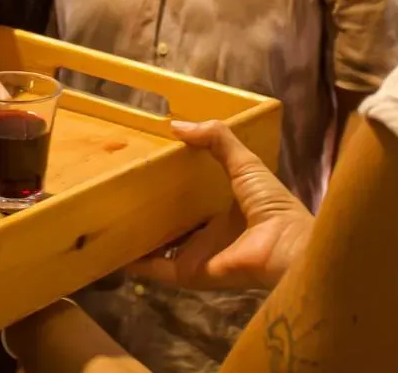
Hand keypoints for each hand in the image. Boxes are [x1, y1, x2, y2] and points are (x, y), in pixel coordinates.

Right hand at [127, 119, 311, 290]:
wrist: (283, 247)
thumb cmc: (270, 204)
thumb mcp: (244, 162)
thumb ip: (217, 140)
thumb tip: (177, 125)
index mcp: (225, 208)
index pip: (195, 196)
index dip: (175, 184)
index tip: (150, 169)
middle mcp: (210, 233)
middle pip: (176, 223)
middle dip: (154, 211)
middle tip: (125, 193)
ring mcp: (199, 255)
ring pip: (163, 246)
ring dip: (142, 237)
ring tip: (114, 220)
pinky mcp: (189, 272)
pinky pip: (158, 269)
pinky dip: (137, 263)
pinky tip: (117, 251)